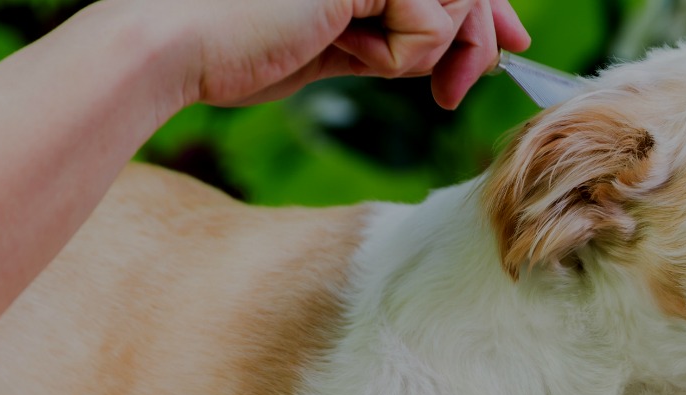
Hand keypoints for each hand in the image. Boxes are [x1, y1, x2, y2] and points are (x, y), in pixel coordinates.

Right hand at [145, 0, 531, 108]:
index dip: (487, 8)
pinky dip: (399, 55)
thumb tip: (492, 37)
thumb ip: (407, 29)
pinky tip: (345, 47)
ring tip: (363, 58)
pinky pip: (431, 23)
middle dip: (473, 40)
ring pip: (456, 2)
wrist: (175, 46)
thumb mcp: (344, 38)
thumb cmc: (242, 49)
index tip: (509, 43)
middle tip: (448, 93)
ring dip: (423, 52)